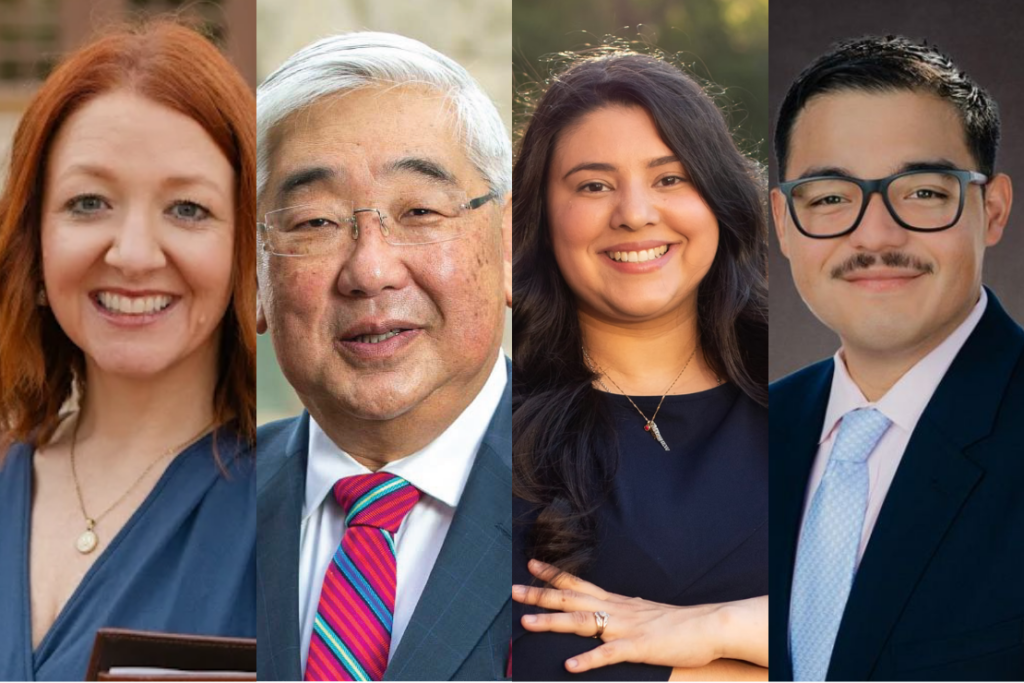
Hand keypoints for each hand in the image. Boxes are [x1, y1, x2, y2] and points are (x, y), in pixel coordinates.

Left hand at [512, 559, 728, 673]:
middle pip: (570, 600)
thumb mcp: (642, 611)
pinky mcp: (637, 648)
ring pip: (581, 623)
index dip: (553, 575)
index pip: (578, 584)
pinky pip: (608, 654)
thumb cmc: (676, 623)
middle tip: (514, 590)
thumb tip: (607, 610)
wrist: (707, 625)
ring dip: (552, 622)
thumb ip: (622, 611)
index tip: (531, 565)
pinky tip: (569, 665)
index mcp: (616, 601)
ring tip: (527, 622)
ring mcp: (625, 628)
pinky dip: (587, 659)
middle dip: (540, 595)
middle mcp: (615, 610)